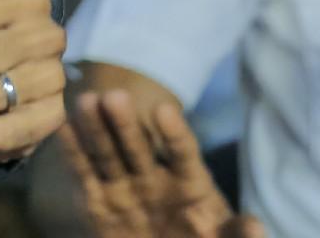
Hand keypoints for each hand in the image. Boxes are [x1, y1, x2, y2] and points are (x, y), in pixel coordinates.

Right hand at [56, 88, 262, 237]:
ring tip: (85, 101)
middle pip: (140, 146)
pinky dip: (73, 152)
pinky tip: (62, 127)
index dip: (173, 133)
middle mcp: (155, 179)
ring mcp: (126, 188)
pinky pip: (85, 175)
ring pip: (109, 154)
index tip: (163, 110)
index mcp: (190, 184)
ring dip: (96, 129)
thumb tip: (256, 225)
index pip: (182, 152)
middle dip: (126, 123)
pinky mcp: (99, 204)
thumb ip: (237, 235)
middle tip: (113, 95)